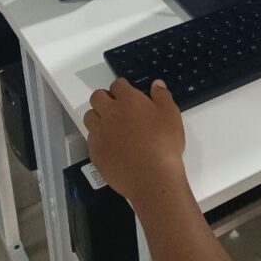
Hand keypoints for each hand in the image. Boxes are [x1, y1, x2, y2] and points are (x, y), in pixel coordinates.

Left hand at [84, 78, 185, 204]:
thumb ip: (162, 96)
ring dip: (98, 116)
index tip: (128, 94)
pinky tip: (111, 145)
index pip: (117, 84)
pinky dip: (98, 137)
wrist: (151, 176)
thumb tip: (155, 84)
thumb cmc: (164, 142)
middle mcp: (110, 113)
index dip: (122, 88)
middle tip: (117, 108)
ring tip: (111, 125)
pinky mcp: (95, 152)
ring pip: (89, 116)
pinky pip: (90, 138)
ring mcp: (100, 133)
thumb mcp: (171, 114)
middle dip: (105, 98)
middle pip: (97, 97)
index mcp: (129, 100)